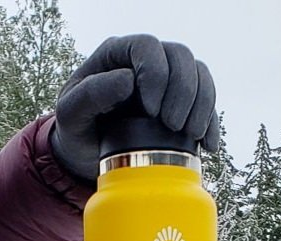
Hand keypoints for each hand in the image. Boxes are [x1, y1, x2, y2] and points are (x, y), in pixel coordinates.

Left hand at [50, 34, 219, 182]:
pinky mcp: (181, 103)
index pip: (146, 46)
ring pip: (199, 74)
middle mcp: (146, 61)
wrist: (86, 154)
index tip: (151, 110)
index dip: (156, 73)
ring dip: (201, 104)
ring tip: (190, 134)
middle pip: (180, 56)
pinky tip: (207, 145)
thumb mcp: (70, 114)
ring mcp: (167, 80)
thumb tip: (127, 80)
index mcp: (117, 54)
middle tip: (172, 125)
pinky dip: (210, 122)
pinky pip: (206, 102)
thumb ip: (91, 94)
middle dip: (183, 90)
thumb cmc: (76, 128)